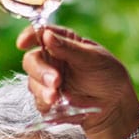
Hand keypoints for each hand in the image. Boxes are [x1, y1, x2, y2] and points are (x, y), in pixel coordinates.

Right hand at [18, 26, 138, 138]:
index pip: (40, 33)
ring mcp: (47, 80)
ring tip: (57, 97)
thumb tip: (46, 34)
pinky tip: (59, 105)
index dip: (29, 36)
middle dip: (40, 71)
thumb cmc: (107, 75)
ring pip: (32, 82)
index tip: (23, 43)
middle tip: (55, 81)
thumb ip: (69, 48)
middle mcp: (51, 59)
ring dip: (42, 90)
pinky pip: (38, 101)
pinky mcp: (48, 100)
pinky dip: (46, 103)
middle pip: (31, 60)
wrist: (114, 106)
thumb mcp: (92, 58)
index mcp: (62, 42)